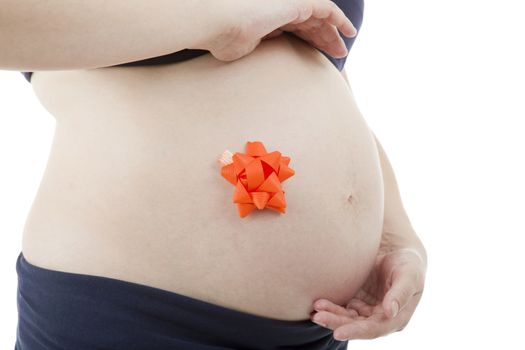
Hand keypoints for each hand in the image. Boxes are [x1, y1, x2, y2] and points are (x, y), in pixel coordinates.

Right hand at [203, 0, 356, 61]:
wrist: (220, 23)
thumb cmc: (224, 38)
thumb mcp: (245, 47)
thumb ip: (258, 46)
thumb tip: (265, 50)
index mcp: (268, 19)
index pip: (295, 28)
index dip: (308, 40)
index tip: (316, 54)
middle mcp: (280, 8)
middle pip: (309, 23)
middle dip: (323, 38)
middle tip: (335, 54)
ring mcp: (289, 3)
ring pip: (320, 18)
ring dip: (332, 34)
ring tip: (341, 51)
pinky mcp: (297, 2)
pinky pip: (327, 9)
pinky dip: (339, 19)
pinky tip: (349, 32)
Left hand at [310, 235, 426, 340]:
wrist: (398, 252)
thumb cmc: (409, 264)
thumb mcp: (410, 275)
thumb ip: (401, 293)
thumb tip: (390, 312)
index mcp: (395, 318)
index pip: (374, 329)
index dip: (356, 332)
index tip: (338, 332)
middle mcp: (379, 318)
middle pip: (355, 325)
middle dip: (336, 323)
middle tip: (318, 317)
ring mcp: (366, 310)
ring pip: (346, 317)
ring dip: (330, 315)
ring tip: (315, 308)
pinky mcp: (356, 299)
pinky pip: (340, 306)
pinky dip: (329, 306)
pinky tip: (316, 303)